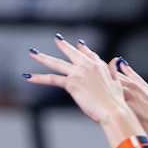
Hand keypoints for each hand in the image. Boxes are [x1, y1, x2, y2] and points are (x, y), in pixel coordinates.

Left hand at [25, 37, 142, 145]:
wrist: (114, 110)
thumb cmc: (117, 101)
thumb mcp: (118, 82)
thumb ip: (114, 69)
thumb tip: (117, 59)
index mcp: (100, 67)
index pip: (90, 55)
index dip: (84, 49)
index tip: (80, 43)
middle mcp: (88, 67)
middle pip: (72, 54)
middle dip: (63, 45)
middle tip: (57, 38)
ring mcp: (78, 74)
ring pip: (57, 64)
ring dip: (43, 58)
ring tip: (33, 53)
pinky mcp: (71, 84)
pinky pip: (52, 79)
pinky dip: (39, 78)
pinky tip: (28, 77)